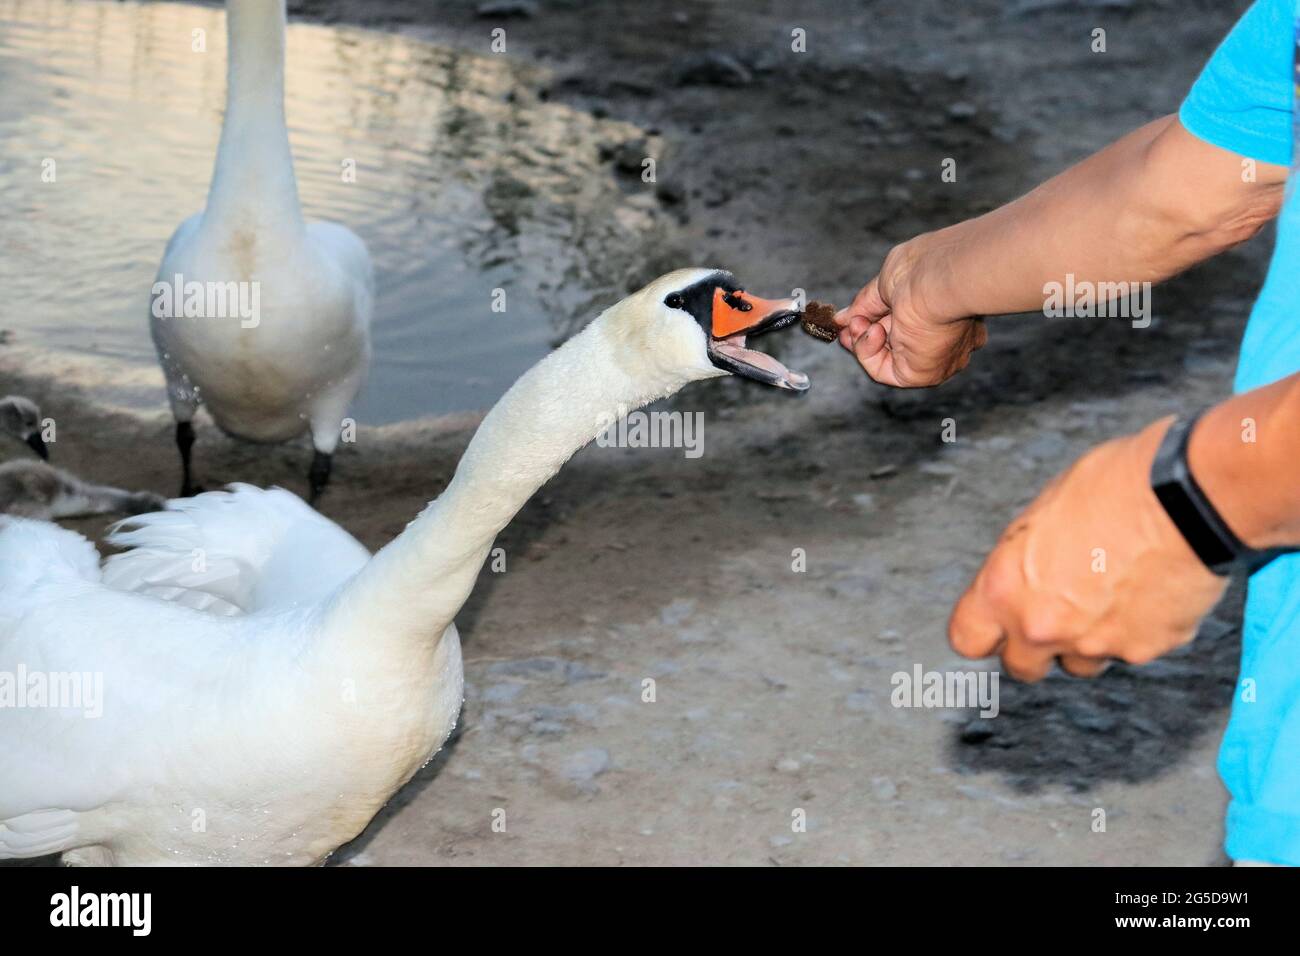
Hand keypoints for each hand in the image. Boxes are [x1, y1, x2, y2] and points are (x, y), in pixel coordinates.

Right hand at [834, 237, 988, 386]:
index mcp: (949, 310)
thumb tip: (842, 318)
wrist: (940, 280)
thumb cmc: (928, 269)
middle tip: (848, 324)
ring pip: (887, 357)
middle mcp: (948, 338)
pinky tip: (871, 331)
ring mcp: (936, 358)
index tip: (856, 314)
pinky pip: (883, 370)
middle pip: (896, 342)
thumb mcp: (891, 280)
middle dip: (865, 333)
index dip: (878, 319)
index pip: (911, 323)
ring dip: (862, 339)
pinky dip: (866, 352)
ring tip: (858, 322)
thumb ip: (867, 303)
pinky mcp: (922, 373)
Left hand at [948, 417, 1227, 680]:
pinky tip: (1148, 593)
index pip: (967, 638)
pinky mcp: (1144, 650)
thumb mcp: (1042, 514)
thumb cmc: (1115, 488)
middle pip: (1022, 667)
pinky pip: (1131, 650)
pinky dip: (1137, 631)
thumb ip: (1024, 560)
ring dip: (1087, 642)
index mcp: (1006, 587)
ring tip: (1110, 595)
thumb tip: (1024, 573)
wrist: (1187, 498)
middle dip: (1036, 647)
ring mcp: (1095, 644)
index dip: (983, 633)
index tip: (993, 627)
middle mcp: (1043, 626)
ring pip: (1080, 664)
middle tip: (1057, 613)